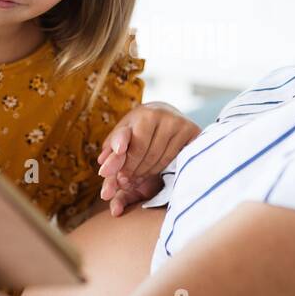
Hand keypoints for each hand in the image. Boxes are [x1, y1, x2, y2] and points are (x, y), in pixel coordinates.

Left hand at [96, 101, 200, 215]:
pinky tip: (155, 170)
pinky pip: (174, 159)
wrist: (168, 116)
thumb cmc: (140, 130)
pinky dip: (162, 168)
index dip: (120, 142)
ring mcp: (176, 122)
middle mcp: (158, 114)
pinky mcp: (191, 131)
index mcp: (138, 114)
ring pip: (158, 159)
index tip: (118, 150)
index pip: (127, 134)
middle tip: (123, 182)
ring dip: (145, 172)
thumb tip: (103, 165)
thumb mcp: (124, 137)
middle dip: (130, 170)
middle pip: (141, 153)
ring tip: (138, 176)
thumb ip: (112, 152)